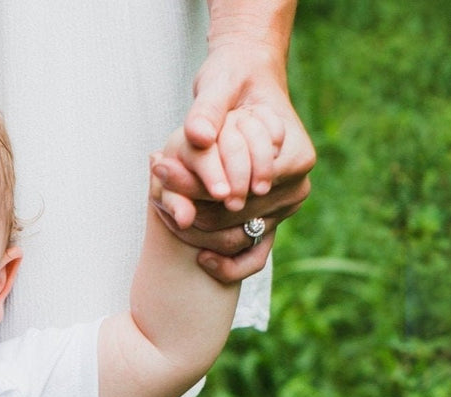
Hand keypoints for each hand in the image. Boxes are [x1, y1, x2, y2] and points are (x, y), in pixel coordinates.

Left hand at [152, 40, 315, 281]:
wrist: (245, 84)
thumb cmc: (233, 82)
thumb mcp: (218, 86)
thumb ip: (207, 110)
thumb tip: (196, 136)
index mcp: (296, 157)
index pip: (245, 187)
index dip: (204, 187)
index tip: (163, 176)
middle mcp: (296, 187)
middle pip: (239, 215)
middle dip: (197, 210)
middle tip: (154, 198)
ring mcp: (284, 208)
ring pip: (238, 235)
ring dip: (202, 232)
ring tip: (164, 213)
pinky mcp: (269, 221)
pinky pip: (250, 253)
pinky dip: (225, 260)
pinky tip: (199, 258)